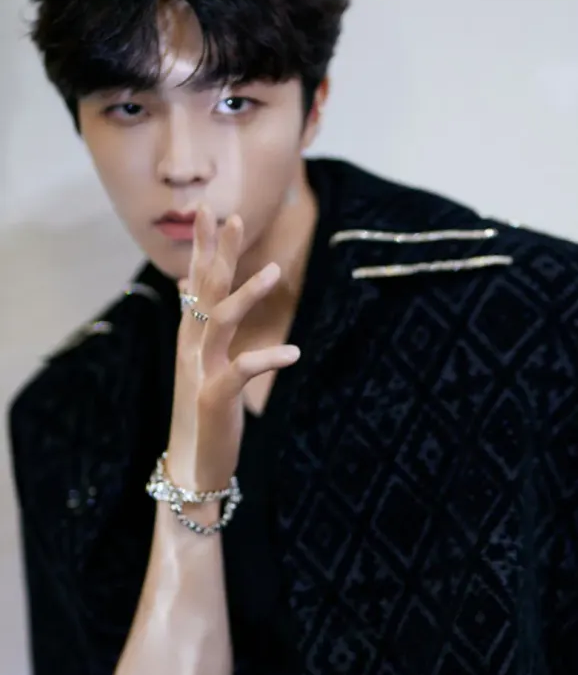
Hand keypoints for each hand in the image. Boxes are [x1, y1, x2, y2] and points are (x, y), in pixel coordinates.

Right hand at [165, 204, 299, 492]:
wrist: (192, 463)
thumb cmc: (201, 412)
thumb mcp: (198, 363)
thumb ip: (196, 324)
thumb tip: (186, 287)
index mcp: (192, 338)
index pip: (197, 284)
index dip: (205, 249)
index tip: (211, 211)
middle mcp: (192, 348)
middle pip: (204, 291)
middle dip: (218, 253)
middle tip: (233, 216)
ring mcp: (201, 371)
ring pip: (220, 322)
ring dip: (247, 294)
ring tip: (275, 270)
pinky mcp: (214, 397)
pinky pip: (241, 370)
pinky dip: (267, 358)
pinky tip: (294, 353)